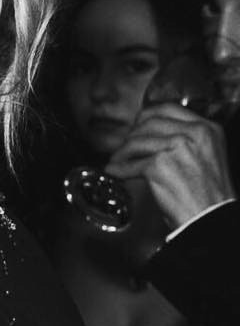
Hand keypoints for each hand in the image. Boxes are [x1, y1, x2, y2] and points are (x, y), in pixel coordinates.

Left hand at [108, 103, 235, 232]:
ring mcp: (175, 147)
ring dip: (121, 153)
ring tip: (116, 161)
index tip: (137, 125)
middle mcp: (193, 133)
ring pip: (136, 142)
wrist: (211, 217)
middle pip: (148, 123)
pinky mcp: (159, 166)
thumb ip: (187, 141)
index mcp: (207, 128)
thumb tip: (154, 137)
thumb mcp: (207, 155)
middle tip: (124, 147)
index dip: (147, 117)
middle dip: (131, 136)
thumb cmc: (209, 195)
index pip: (169, 109)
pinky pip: (130, 165)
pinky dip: (118, 170)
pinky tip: (114, 172)